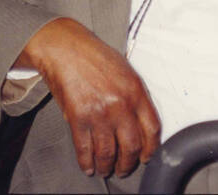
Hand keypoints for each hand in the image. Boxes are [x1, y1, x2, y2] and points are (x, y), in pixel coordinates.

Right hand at [17, 18, 160, 178]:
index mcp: (136, 91)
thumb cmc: (94, 56)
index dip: (150, 149)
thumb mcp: (125, 70)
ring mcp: (99, 113)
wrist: (65, 48)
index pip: (152, 129)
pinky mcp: (78, 117)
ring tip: (105, 169)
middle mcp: (120, 105)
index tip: (146, 156)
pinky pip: (85, 148)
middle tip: (124, 169)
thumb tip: (139, 122)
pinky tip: (88, 166)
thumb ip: (135, 96)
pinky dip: (86, 162)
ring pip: (108, 152)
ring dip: (107, 166)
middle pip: (131, 147)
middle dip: (128, 164)